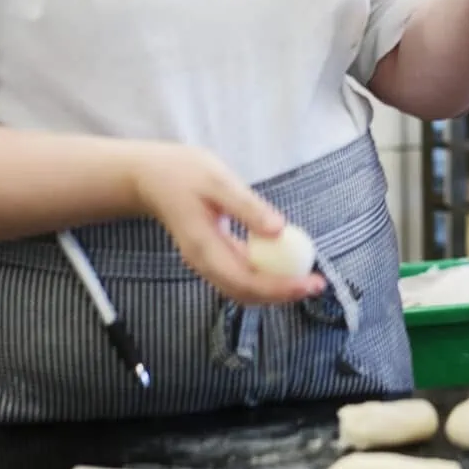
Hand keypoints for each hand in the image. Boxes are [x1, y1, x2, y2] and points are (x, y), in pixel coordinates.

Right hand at [127, 144, 324, 305]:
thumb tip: (280, 231)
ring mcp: (206, 262)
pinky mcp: (212, 255)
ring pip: (244, 288)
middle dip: (283, 294)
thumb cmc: (183, 173)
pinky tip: (286, 264)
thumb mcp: (219, 181)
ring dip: (276, 288)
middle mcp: (204, 263)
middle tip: (318, 284)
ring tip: (307, 279)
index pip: (246, 281)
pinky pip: (241, 274)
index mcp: (204, 248)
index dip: (280, 287)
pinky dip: (265, 275)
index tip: (310, 283)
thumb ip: (247, 207)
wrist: (150, 177)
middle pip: (246, 293)